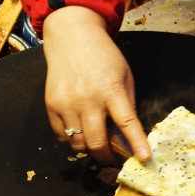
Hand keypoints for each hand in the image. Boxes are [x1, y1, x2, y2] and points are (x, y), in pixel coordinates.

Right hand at [41, 6, 150, 163]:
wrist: (71, 36)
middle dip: (105, 156)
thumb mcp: (124, 74)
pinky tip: (77, 128)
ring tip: (93, 139)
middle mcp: (87, 98)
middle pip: (96, 141)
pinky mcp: (51, 105)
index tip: (143, 158)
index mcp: (111, 89)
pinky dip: (71, 138)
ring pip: (77, 143)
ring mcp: (66, 103)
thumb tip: (127, 132)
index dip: (136, 143)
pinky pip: (61, 135)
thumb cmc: (103, 55)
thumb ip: (126, 102)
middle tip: (110, 158)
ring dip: (87, 147)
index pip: (127, 122)